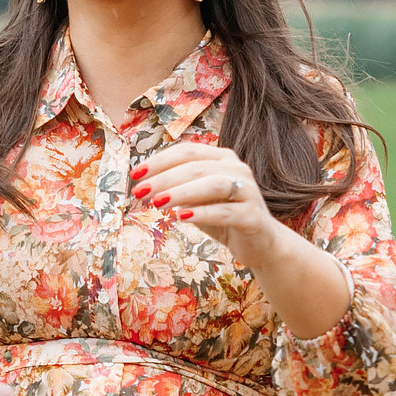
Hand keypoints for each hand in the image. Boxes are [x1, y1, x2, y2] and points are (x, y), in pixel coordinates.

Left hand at [132, 142, 353, 338]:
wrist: (260, 244)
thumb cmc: (223, 218)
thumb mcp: (196, 201)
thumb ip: (176, 189)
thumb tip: (143, 184)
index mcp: (223, 159)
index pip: (187, 152)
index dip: (159, 161)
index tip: (135, 174)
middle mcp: (238, 169)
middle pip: (196, 167)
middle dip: (164, 178)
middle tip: (140, 191)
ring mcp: (248, 192)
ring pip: (213, 185)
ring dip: (182, 192)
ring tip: (157, 203)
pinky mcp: (253, 217)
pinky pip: (226, 212)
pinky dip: (202, 214)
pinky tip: (182, 217)